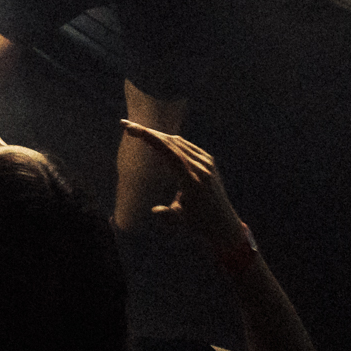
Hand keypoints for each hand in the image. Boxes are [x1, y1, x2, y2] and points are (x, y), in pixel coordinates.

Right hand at [120, 121, 244, 247]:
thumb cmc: (197, 224)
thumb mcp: (181, 221)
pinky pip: (185, 145)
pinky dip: (168, 140)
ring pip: (177, 141)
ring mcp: (206, 162)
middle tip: (127, 125)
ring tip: (137, 130)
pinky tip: (156, 138)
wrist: (224, 224)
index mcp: (193, 182)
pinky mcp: (208, 160)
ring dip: (157, 134)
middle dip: (148, 132)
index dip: (152, 140)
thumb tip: (155, 211)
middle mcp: (201, 168)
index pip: (171, 154)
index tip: (134, 130)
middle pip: (171, 143)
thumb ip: (167, 215)